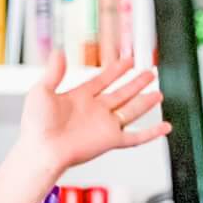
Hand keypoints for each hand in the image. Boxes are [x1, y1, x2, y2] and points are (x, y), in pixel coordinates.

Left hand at [17, 50, 169, 184]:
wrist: (41, 151)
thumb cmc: (36, 126)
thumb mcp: (41, 91)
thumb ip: (54, 72)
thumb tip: (58, 52)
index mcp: (79, 98)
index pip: (103, 80)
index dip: (116, 70)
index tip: (128, 60)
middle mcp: (95, 110)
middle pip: (121, 93)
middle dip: (135, 83)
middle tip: (149, 72)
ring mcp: (104, 125)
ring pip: (131, 111)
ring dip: (145, 102)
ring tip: (158, 92)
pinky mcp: (110, 140)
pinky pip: (136, 137)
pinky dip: (152, 133)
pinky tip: (165, 127)